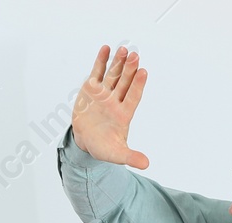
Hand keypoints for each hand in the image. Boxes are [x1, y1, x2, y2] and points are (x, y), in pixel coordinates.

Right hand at [72, 45, 149, 169]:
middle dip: (129, 69)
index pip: (133, 97)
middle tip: (135, 56)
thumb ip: (130, 157)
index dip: (138, 85)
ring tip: (123, 49)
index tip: (143, 72)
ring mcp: (104, 93)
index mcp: (123, 114)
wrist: (85, 141)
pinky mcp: (92, 89)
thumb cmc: (102, 147)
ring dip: (118, 62)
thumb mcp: (116, 154)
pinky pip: (98, 72)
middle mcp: (116, 101)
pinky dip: (101, 61)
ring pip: (113, 75)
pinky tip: (106, 48)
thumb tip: (146, 164)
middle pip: (124, 82)